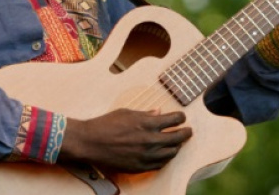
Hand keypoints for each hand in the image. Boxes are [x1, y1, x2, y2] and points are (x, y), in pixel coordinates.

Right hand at [60, 108, 191, 172]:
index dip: (181, 117)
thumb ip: (145, 114)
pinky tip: (166, 154)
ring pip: (171, 153)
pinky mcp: (140, 167)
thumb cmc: (106, 124)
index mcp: (147, 123)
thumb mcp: (127, 113)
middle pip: (177, 137)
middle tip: (188, 131)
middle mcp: (149, 140)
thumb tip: (159, 112)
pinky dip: (166, 158)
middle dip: (186, 133)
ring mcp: (145, 155)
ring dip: (177, 146)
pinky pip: (160, 164)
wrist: (90, 142)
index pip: (174, 120)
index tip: (182, 117)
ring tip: (178, 143)